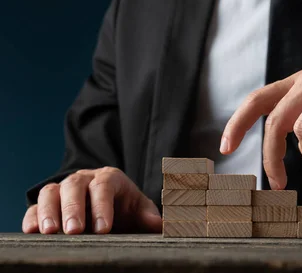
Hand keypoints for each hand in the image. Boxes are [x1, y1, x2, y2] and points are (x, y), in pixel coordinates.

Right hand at [22, 167, 161, 234]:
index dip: (102, 206)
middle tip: (74, 231)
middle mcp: (83, 179)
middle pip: (74, 186)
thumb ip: (148, 215)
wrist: (109, 207)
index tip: (103, 229)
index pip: (104, 186)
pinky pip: (34, 207)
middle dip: (73, 208)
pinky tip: (32, 232)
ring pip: (50, 193)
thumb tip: (159, 224)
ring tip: (50, 232)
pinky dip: (32, 218)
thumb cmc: (125, 208)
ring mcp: (62, 190)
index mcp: (109, 178)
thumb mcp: (139, 209)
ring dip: (48, 212)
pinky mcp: (46, 204)